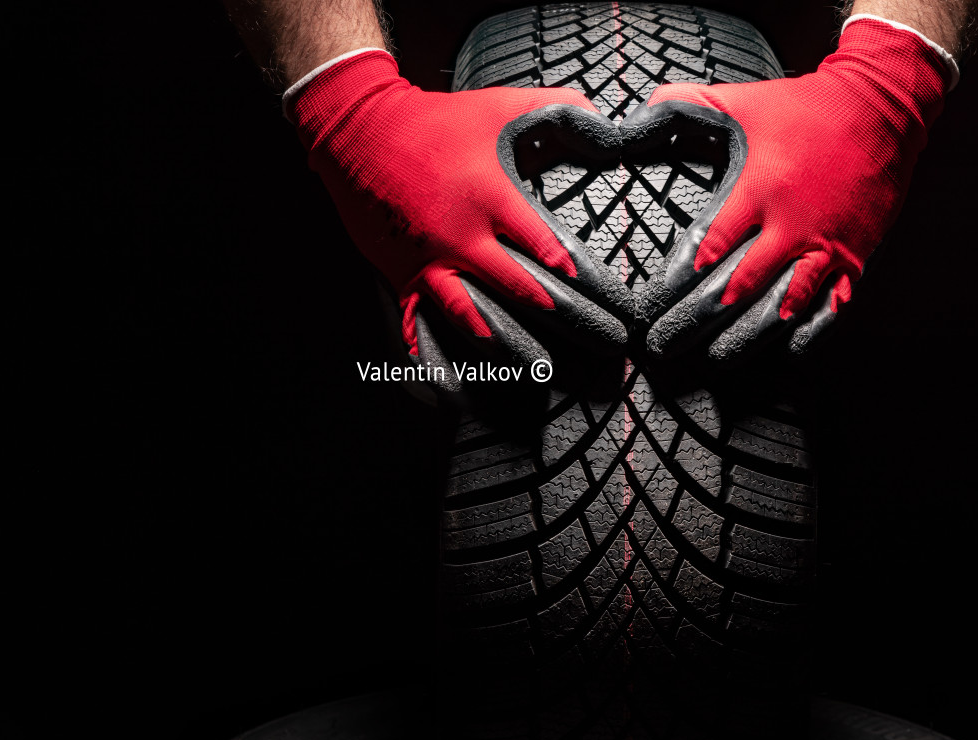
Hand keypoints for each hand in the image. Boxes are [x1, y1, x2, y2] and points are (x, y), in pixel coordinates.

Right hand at [288, 50, 633, 361]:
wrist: (358, 132)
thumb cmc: (435, 121)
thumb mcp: (501, 107)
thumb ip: (560, 112)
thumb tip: (610, 126)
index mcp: (492, 199)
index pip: (551, 250)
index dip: (589, 281)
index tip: (620, 305)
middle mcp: (462, 238)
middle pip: (523, 292)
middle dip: (570, 321)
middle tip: (607, 348)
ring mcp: (429, 263)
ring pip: (473, 318)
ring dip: (509, 348)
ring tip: (542, 373)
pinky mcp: (401, 277)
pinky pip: (418, 327)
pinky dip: (435, 361)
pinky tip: (456, 393)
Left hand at [628, 17, 951, 360]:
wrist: (883, 107)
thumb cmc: (801, 108)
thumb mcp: (736, 101)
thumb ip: (677, 108)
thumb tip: (625, 124)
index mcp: (758, 190)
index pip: (708, 248)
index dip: (675, 283)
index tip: (647, 307)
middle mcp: (792, 226)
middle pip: (737, 288)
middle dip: (695, 323)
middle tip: (662, 346)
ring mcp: (826, 247)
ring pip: (782, 308)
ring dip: (745, 339)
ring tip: (712, 361)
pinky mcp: (854, 259)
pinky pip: (830, 308)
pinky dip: (806, 334)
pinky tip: (781, 353)